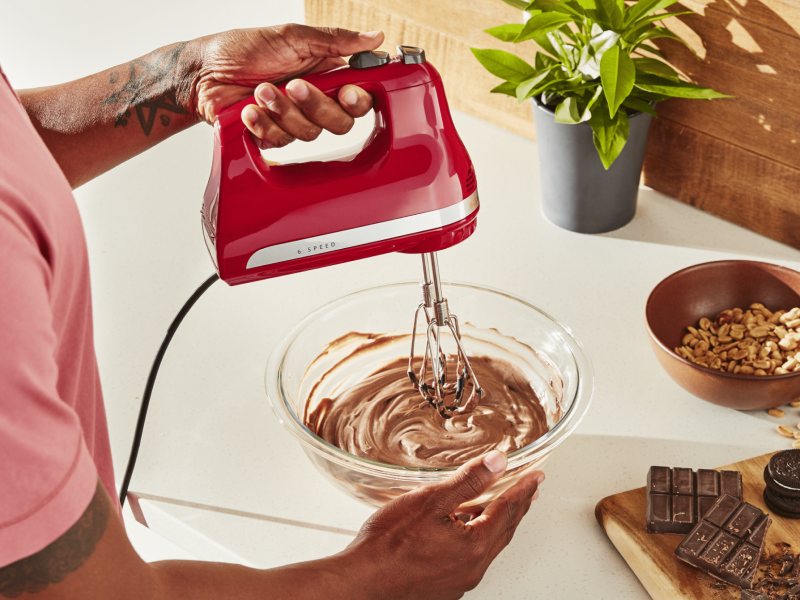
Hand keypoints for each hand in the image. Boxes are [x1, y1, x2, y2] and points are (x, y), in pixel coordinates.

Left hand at [192, 24, 383, 148]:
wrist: (203, 72)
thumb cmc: (242, 49)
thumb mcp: (292, 36)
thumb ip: (336, 41)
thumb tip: (374, 37)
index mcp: (325, 74)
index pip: (358, 98)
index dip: (357, 101)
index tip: (346, 93)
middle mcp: (313, 100)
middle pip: (340, 123)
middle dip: (315, 106)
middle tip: (293, 85)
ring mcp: (294, 120)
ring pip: (310, 133)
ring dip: (283, 110)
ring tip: (260, 90)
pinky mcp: (274, 135)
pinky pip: (282, 141)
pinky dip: (263, 123)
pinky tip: (249, 109)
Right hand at [343, 451, 543, 599]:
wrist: (363, 581)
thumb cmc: (389, 544)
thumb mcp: (431, 500)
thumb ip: (469, 481)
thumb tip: (498, 463)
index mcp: (475, 545)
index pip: (508, 510)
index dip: (523, 489)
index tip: (536, 477)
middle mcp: (473, 567)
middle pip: (504, 530)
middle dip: (517, 507)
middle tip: (527, 491)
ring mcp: (459, 580)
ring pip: (488, 546)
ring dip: (497, 524)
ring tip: (500, 507)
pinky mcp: (444, 586)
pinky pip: (470, 559)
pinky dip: (476, 539)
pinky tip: (465, 531)